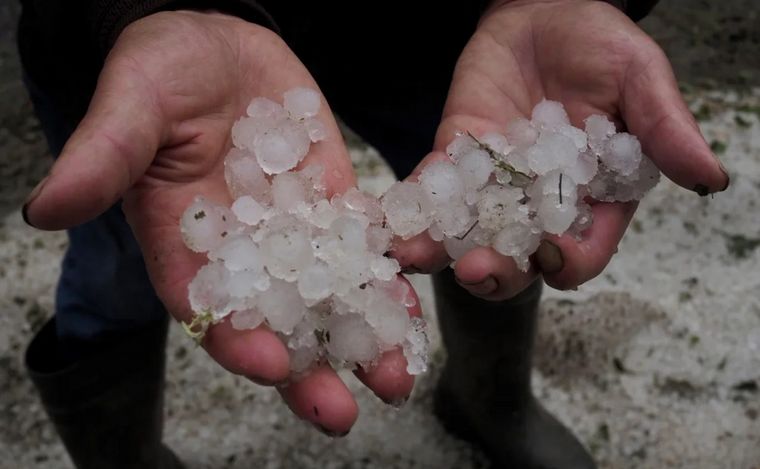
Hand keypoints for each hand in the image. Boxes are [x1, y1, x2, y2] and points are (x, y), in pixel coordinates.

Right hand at [22, 11, 418, 434]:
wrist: (215, 43)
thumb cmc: (160, 71)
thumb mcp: (130, 107)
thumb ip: (103, 157)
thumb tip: (45, 207)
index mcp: (186, 243)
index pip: (207, 306)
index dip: (236, 341)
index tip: (270, 367)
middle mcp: (244, 250)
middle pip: (276, 322)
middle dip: (310, 369)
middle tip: (346, 410)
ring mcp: (293, 229)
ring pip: (329, 294)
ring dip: (364, 336)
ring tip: (399, 372)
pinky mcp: (331, 201)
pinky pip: (362, 245)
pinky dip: (387, 275)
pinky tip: (414, 305)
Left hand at [393, 0, 727, 299]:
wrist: (543, 7)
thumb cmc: (598, 42)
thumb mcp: (639, 78)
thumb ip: (663, 128)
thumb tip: (710, 178)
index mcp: (594, 198)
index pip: (583, 250)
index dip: (569, 262)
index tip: (551, 255)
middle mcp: (541, 204)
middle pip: (519, 259)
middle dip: (497, 273)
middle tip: (474, 271)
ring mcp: (494, 185)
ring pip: (469, 236)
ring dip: (441, 253)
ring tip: (414, 258)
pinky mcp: (457, 157)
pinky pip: (433, 191)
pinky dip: (412, 207)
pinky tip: (390, 223)